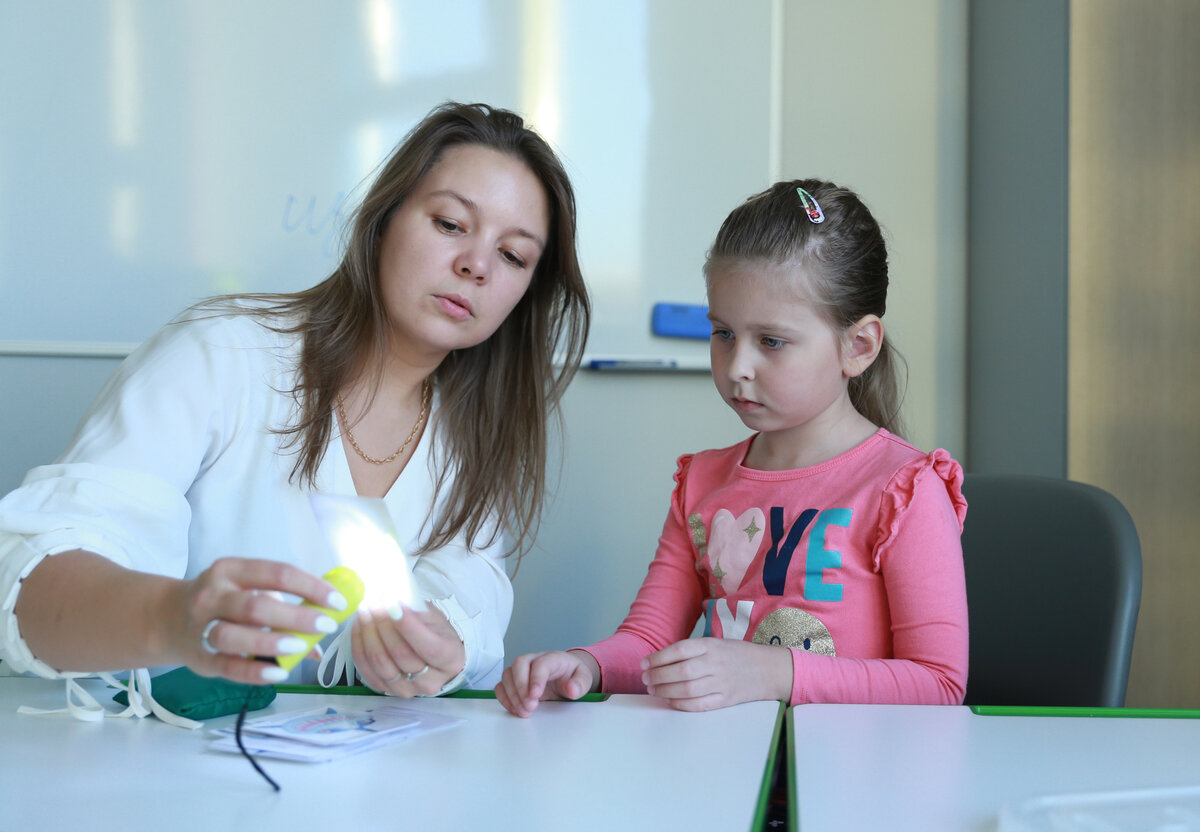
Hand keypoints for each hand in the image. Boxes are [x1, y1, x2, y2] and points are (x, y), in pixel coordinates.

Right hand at [172, 557, 345, 684]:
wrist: (167, 618)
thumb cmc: (224, 602)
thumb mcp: (249, 590)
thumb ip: (286, 605)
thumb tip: (327, 629)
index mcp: (231, 571)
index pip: (277, 573)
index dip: (311, 587)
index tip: (337, 601)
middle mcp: (212, 595)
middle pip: (255, 605)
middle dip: (295, 615)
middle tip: (326, 625)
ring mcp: (201, 627)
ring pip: (233, 635)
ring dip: (270, 641)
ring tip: (299, 646)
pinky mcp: (199, 658)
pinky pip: (227, 666)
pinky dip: (254, 671)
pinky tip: (278, 672)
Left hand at [351, 605, 464, 696]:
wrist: (432, 656)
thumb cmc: (436, 633)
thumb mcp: (435, 617)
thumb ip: (417, 611)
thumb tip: (392, 598)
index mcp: (450, 660)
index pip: (430, 647)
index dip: (409, 626)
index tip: (393, 605)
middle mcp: (430, 681)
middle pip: (402, 654)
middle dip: (384, 624)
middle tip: (374, 602)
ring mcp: (406, 689)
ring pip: (381, 662)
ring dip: (368, 632)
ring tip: (364, 610)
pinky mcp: (385, 690)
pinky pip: (366, 669)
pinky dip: (359, 645)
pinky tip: (359, 626)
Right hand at [495, 650, 598, 716]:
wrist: (567, 674)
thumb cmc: (573, 675)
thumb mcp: (584, 678)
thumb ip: (580, 684)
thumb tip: (571, 690)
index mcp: (553, 658)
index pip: (541, 663)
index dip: (536, 679)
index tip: (535, 696)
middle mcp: (534, 660)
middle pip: (519, 664)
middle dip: (521, 687)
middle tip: (530, 706)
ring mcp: (522, 670)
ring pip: (508, 675)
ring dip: (512, 695)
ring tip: (524, 711)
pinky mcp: (514, 681)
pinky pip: (502, 685)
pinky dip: (504, 698)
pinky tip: (515, 709)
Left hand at [641, 638, 792, 711]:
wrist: (770, 669)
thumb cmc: (738, 655)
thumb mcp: (717, 643)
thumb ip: (692, 650)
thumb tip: (660, 660)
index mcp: (712, 645)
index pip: (680, 650)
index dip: (658, 658)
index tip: (644, 664)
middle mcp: (716, 663)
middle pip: (680, 671)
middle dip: (657, 676)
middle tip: (645, 679)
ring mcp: (722, 683)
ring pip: (687, 689)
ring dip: (665, 691)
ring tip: (653, 690)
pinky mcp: (726, 700)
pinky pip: (699, 705)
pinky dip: (681, 704)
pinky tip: (670, 701)